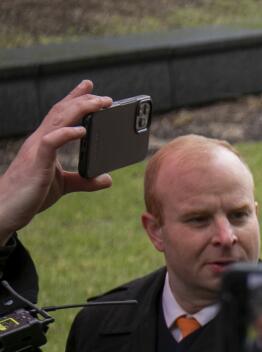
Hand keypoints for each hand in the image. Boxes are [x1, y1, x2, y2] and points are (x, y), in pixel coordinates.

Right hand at [0, 80, 112, 241]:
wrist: (7, 211)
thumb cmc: (30, 195)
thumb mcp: (63, 186)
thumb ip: (83, 181)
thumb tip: (107, 179)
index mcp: (44, 143)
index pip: (60, 114)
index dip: (73, 98)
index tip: (88, 86)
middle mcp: (39, 141)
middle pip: (61, 112)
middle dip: (83, 100)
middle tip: (106, 97)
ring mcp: (36, 150)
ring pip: (58, 121)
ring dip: (80, 109)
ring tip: (100, 104)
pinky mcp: (36, 163)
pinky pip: (50, 143)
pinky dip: (67, 134)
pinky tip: (83, 130)